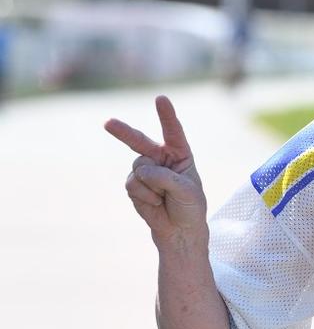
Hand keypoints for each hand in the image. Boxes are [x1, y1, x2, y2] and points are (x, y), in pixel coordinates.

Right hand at [105, 96, 207, 243]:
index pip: (173, 132)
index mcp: (180, 154)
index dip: (166, 116)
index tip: (161, 99)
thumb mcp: (187, 191)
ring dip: (152, 186)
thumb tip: (140, 172)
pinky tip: (155, 203)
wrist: (179, 229)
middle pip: (139, 141)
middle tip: (108, 123)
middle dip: (123, 132)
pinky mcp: (134, 184)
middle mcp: (160, 158)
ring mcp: (145, 170)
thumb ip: (165, 178)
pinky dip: (145, 196)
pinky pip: (134, 184)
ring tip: (164, 197)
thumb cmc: (190, 207)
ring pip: (138, 168)